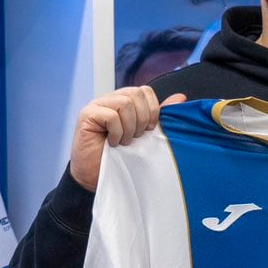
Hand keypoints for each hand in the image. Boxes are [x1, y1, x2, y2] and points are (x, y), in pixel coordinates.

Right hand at [70, 88, 187, 191]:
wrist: (97, 176)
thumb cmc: (120, 156)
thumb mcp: (145, 135)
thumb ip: (159, 116)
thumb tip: (180, 98)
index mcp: (124, 101)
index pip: (145, 91)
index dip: (152, 110)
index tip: (148, 129)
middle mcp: (110, 99)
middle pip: (136, 93)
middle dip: (142, 119)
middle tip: (135, 137)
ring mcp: (97, 105)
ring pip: (125, 103)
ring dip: (129, 128)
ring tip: (123, 141)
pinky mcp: (87, 115)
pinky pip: (111, 115)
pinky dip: (116, 132)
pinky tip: (112, 143)